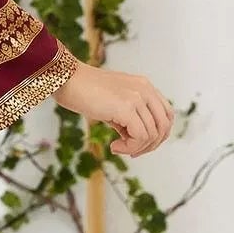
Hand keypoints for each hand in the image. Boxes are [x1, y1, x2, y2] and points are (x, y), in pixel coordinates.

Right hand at [52, 58, 173, 156]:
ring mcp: (137, 98)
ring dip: (135, 148)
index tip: (138, 145)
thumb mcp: (114, 103)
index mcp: (145, 86)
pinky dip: (129, 147)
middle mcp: (145, 90)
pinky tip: (114, 146)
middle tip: (130, 152)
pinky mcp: (127, 108)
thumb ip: (129, 117)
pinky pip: (140, 137)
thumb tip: (136, 141)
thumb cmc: (83, 91)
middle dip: (149, 146)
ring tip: (117, 148)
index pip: (166, 115)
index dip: (157, 135)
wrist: (67, 80)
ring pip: (152, 135)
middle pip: (163, 127)